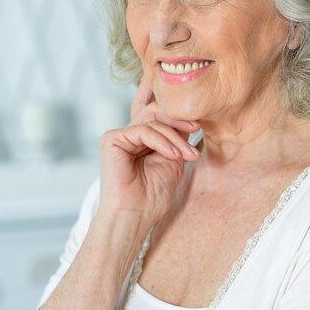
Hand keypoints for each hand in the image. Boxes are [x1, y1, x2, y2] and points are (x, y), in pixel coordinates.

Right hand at [97, 74, 201, 226]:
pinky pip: (143, 129)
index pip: (155, 109)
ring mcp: (120, 134)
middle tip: (197, 128)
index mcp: (144, 136)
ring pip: (153, 119)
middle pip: (158, 110)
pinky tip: (174, 155)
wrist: (135, 216)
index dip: (168, 97)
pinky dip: (162, 141)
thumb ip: (178, 135)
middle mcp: (131, 132)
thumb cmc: (153, 195)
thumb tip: (191, 115)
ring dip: (175, 136)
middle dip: (180, 119)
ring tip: (188, 155)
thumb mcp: (174, 159)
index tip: (186, 93)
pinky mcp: (112, 139)